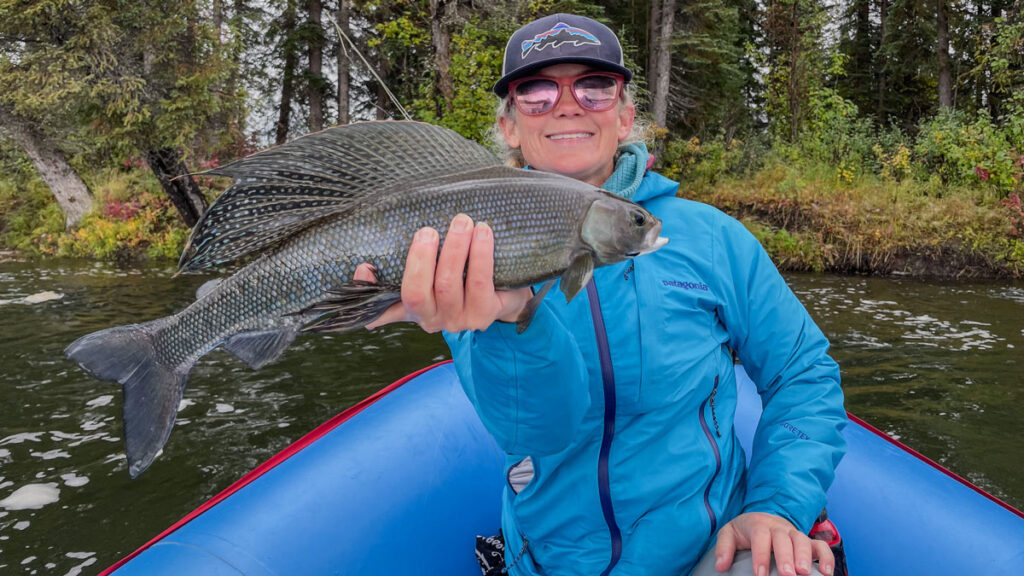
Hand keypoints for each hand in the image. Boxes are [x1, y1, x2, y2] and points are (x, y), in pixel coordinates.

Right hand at [356, 213, 531, 332]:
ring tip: (462, 221)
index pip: (380, 308)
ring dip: (454, 248)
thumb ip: (411, 269)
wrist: (505, 297)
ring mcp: (456, 320)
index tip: (364, 265)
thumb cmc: (463, 280)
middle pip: (415, 293)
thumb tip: (373, 257)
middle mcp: (430, 320)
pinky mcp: (483, 315)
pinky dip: (480, 253)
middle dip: (421, 257)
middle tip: (428, 230)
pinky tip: (483, 233)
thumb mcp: (434, 278)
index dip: (368, 289)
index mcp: (412, 309)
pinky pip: (478, 281)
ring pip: (447, 283)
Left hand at [714, 512, 833, 575]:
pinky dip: (826, 558)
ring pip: (803, 541)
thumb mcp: (729, 533)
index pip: (760, 537)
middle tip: (787, 575)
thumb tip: (721, 566)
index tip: (760, 575)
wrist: (762, 517)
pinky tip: (827, 573)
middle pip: (784, 539)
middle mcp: (779, 528)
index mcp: (759, 525)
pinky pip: (821, 546)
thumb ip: (724, 548)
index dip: (761, 556)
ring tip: (805, 573)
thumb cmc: (746, 530)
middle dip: (786, 557)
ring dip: (805, 557)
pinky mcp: (807, 541)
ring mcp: (794, 534)